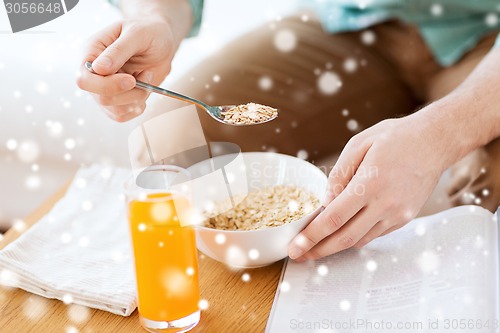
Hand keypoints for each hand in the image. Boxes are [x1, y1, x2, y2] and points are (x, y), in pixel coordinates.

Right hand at [77, 18, 175, 121]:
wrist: (163, 41)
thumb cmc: (149, 31)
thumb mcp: (137, 34)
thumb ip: (118, 51)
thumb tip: (99, 69)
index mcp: (91, 52)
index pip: (84, 79)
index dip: (107, 85)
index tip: (131, 80)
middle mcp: (94, 73)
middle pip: (101, 98)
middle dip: (129, 93)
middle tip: (146, 75)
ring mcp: (104, 88)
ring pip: (115, 110)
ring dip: (138, 98)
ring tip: (147, 77)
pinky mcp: (117, 100)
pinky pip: (122, 115)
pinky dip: (138, 107)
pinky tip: (145, 90)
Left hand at [288, 112, 450, 259]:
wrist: (434, 141)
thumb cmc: (394, 138)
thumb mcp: (359, 144)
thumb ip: (338, 175)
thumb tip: (325, 201)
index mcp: (370, 184)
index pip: (334, 218)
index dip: (311, 236)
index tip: (295, 247)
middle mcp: (385, 205)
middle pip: (344, 238)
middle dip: (318, 250)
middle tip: (298, 255)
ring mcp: (397, 215)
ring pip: (359, 240)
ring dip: (335, 246)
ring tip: (315, 246)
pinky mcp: (405, 218)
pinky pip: (374, 234)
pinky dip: (355, 236)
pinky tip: (341, 233)